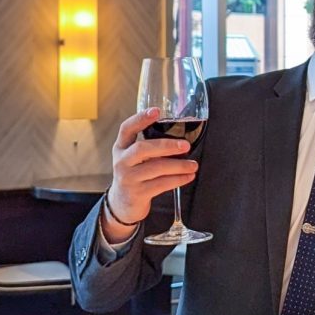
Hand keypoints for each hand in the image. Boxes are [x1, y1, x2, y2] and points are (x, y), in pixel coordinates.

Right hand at [103, 108, 198, 242]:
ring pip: (155, 168)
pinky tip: (188, 177)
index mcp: (121, 147)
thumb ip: (150, 147)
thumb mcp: (134, 158)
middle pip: (142, 148)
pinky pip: (161, 184)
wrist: (123, 204)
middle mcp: (121, 161)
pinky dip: (178, 180)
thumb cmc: (135, 175)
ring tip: (193, 165)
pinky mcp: (137, 193)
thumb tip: (180, 137)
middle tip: (185, 145)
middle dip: (166, 145)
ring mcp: (128, 178)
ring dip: (178, 166)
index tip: (156, 111)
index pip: (127, 129)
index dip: (140, 119)